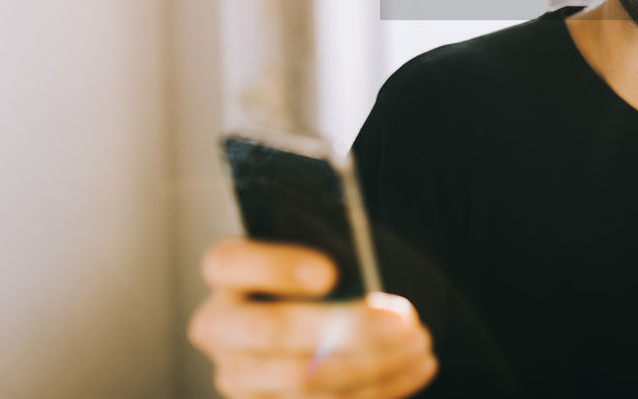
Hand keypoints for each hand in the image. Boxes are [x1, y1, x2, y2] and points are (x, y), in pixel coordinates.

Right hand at [189, 237, 437, 397]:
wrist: (313, 315)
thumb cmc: (323, 272)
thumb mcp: (320, 252)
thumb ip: (332, 261)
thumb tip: (363, 289)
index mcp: (226, 270)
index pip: (231, 262)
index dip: (278, 267)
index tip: (330, 272)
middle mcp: (218, 325)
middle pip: (272, 329)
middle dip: (344, 327)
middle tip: (401, 320)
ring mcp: (237, 376)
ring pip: (302, 379)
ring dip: (372, 363)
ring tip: (418, 342)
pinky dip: (379, 388)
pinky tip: (415, 368)